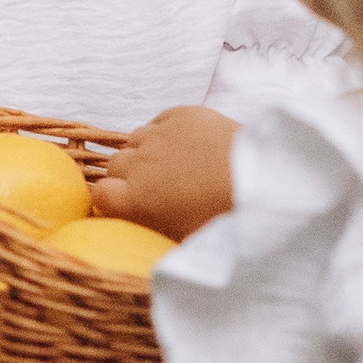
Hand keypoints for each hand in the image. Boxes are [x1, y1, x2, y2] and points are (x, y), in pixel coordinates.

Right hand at [90, 105, 236, 241]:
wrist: (264, 181)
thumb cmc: (224, 221)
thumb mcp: (183, 243)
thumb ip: (154, 238)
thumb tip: (144, 247)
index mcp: (135, 200)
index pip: (99, 193)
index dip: (110, 200)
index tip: (125, 206)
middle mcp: (139, 163)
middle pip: (115, 165)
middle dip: (127, 176)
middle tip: (153, 188)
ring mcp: (159, 135)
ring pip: (135, 139)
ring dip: (145, 152)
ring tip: (170, 164)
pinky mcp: (182, 114)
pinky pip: (158, 121)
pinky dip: (164, 132)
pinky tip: (183, 145)